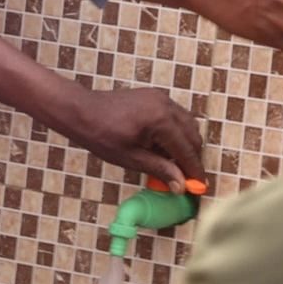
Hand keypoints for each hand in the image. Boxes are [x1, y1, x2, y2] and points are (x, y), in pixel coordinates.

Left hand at [56, 85, 204, 189]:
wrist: (82, 111)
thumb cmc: (102, 135)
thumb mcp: (132, 158)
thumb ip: (160, 170)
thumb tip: (182, 186)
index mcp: (161, 120)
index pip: (187, 150)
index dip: (194, 171)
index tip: (200, 187)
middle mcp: (166, 105)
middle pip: (192, 135)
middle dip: (192, 158)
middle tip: (187, 178)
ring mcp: (161, 97)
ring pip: (187, 124)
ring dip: (186, 144)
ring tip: (175, 164)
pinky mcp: (155, 96)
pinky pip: (176, 115)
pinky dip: (177, 132)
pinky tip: (164, 147)